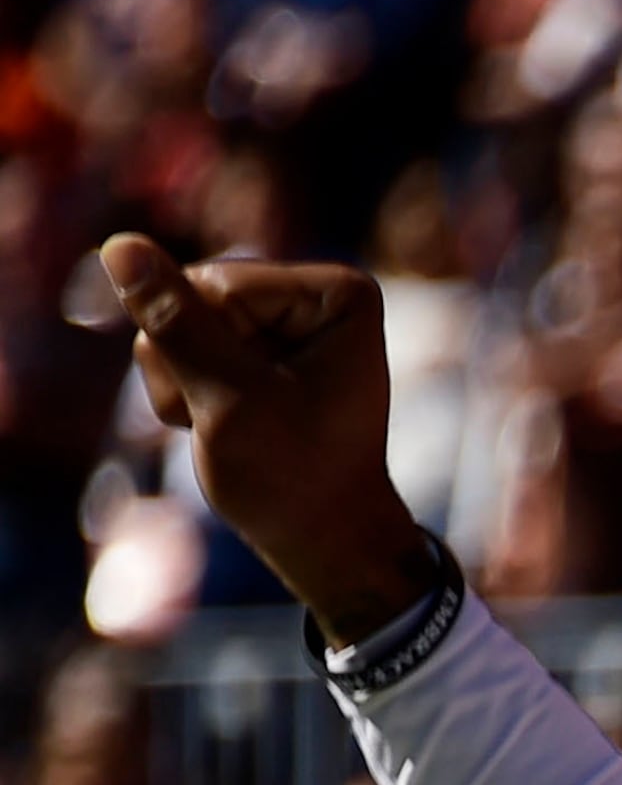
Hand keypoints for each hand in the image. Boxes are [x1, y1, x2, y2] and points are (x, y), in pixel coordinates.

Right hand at [94, 238, 434, 646]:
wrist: (322, 539)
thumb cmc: (292, 478)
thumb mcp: (228, 398)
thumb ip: (173, 321)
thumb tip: (120, 245)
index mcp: (338, 293)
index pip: (218, 284)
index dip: (212, 350)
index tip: (262, 404)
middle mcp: (313, 293)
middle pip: (193, 294)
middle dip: (190, 363)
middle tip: (238, 421)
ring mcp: (279, 318)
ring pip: (174, 320)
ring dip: (181, 381)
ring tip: (231, 426)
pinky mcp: (250, 345)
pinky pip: (176, 344)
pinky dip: (184, 390)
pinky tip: (221, 423)